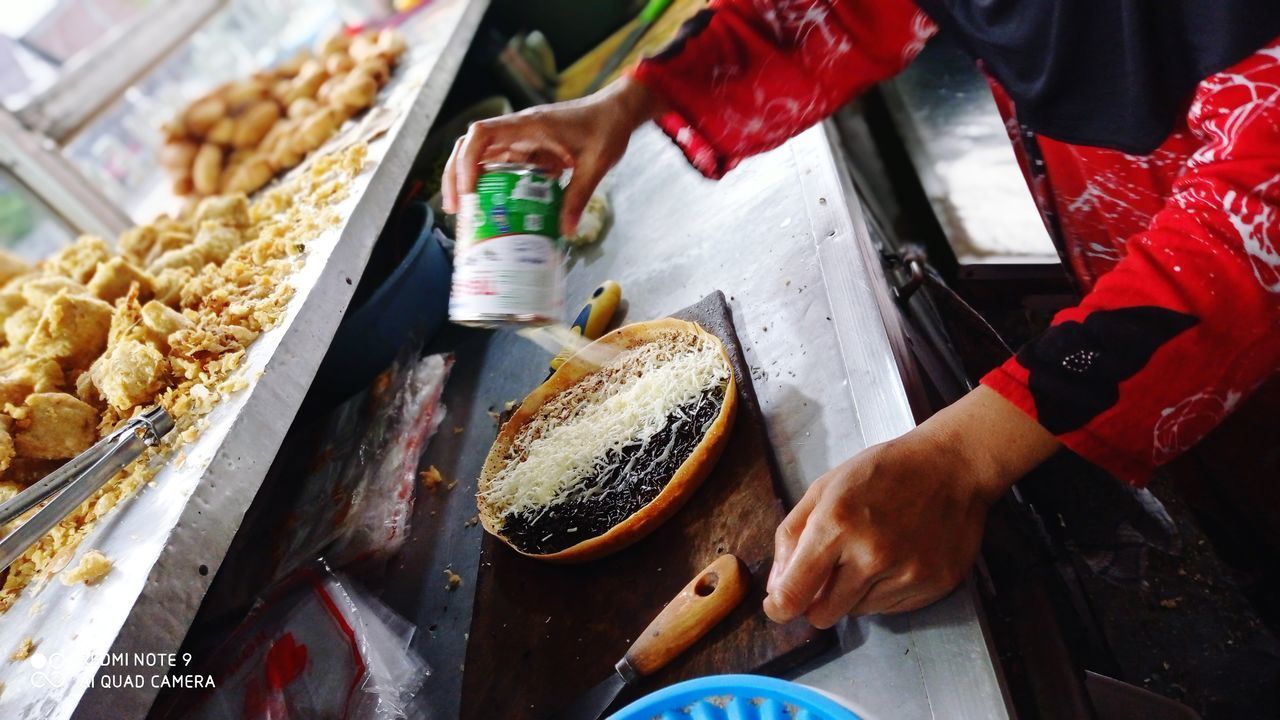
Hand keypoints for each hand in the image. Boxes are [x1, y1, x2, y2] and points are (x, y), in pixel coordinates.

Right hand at [442, 77, 657, 234]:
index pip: (482, 134)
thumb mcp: (596, 164)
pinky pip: (502, 166)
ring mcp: (521, 140)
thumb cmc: (607, 127)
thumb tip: (565, 231)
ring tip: (465, 212)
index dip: (467, 161)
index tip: (468, 191)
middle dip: (456, 175)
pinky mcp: (529, 150)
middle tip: (455, 208)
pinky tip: (492, 207)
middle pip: (471, 147)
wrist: (617, 111)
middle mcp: (519, 130)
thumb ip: (578, 196)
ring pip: (482, 157)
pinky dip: (491, 184)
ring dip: (468, 181)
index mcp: (530, 126)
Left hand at [764, 386, 1058, 625]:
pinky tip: (895, 559)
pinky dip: (883, 592)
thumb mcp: (824, 488)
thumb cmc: (884, 471)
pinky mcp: (933, 585)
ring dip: (852, 593)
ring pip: (857, 613)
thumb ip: (792, 536)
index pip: (795, 594)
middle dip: (816, 601)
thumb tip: (776, 586)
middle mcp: (872, 555)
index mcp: (837, 524)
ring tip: (871, 554)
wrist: (952, 466)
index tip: (777, 607)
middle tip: (826, 576)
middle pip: (824, 615)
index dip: (779, 607)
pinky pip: (890, 609)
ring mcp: (906, 573)